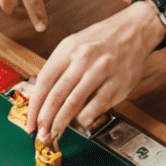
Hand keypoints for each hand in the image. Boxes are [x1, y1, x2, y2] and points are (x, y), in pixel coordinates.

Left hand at [27, 3, 162, 144]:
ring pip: (74, 104)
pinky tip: (80, 123)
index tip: (30, 123)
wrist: (135, 30)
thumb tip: (43, 99)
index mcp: (68, 48)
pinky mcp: (118, 84)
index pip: (44, 81)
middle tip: (41, 136)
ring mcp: (102, 71)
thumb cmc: (102, 40)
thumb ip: (60, 68)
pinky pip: (96, 107)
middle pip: (57, 95)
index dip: (34, 106)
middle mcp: (84, 59)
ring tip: (55, 134)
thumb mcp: (75, 44)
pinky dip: (84, 119)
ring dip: (61, 123)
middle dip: (45, 120)